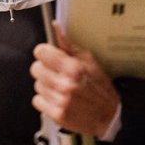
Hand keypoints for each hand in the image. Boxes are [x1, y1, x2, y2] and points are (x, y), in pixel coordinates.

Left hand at [30, 21, 120, 137]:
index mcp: (73, 68)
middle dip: (44, 69)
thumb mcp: (89, 61)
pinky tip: (57, 99)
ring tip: (59, 87)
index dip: (44, 52)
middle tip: (55, 72)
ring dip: (46, 85)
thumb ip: (69, 45)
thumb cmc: (100, 88)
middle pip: (35, 68)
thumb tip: (56, 27)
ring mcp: (60, 101)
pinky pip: (37, 100)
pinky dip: (45, 100)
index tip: (48, 55)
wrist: (108, 117)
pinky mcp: (56, 115)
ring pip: (37, 85)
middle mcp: (65, 84)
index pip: (41, 52)